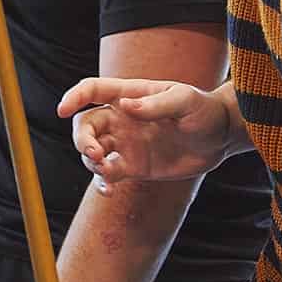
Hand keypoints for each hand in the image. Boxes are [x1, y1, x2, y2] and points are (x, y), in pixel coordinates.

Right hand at [57, 78, 234, 191]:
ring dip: (91, 161)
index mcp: (129, 95)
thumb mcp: (185, 101)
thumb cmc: (203, 110)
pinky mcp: (133, 166)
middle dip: (81, 139)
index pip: (92, 90)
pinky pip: (107, 174)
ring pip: (91, 150)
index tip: (62, 110)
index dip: (73, 97)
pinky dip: (102, 182)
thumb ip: (156, 105)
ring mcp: (125, 142)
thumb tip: (125, 108)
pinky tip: (109, 192)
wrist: (219, 138)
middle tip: (96, 154)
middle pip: (85, 124)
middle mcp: (121, 118)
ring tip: (108, 172)